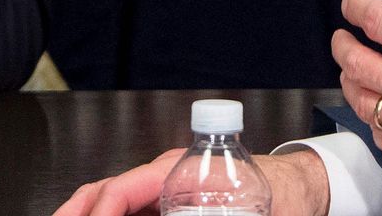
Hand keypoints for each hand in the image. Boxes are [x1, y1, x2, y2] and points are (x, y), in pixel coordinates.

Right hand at [52, 148, 329, 215]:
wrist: (304, 185)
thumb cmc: (286, 194)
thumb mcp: (255, 214)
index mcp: (183, 170)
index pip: (123, 188)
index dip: (101, 213)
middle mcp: (169, 175)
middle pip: (107, 192)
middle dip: (77, 212)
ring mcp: (167, 190)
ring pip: (114, 201)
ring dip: (89, 213)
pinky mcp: (172, 205)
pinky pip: (132, 212)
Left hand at [332, 0, 381, 199]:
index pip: (379, 22)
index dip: (358, 9)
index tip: (350, 5)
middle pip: (358, 64)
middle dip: (342, 47)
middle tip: (339, 39)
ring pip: (364, 104)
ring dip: (351, 86)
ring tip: (349, 76)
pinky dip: (375, 128)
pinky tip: (377, 124)